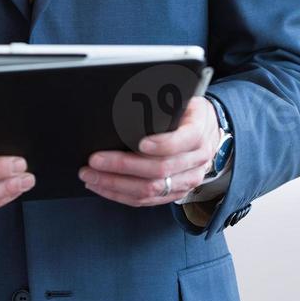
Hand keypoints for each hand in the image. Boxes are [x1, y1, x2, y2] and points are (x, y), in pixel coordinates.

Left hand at [79, 95, 219, 206]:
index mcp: (200, 132)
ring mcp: (188, 180)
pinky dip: (121, 195)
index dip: (161, 144)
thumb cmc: (188, 112)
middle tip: (95, 160)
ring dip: (116, 185)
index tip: (138, 143)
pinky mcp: (176, 193)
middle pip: (159, 170)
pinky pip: (147, 200)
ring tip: (90, 176)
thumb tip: (132, 100)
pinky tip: (102, 186)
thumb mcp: (184, 100)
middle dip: (122, 166)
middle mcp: (197, 161)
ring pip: (150, 190)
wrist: (209, 132)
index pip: (182, 141)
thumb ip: (165, 105)